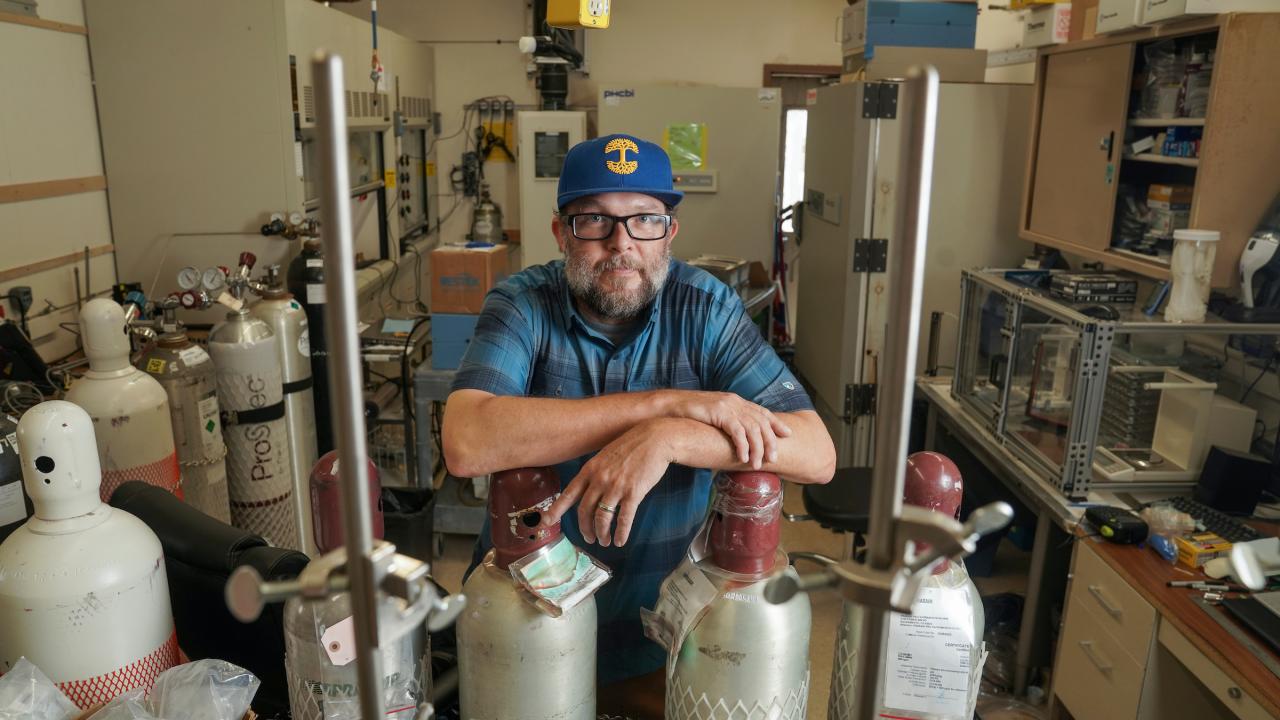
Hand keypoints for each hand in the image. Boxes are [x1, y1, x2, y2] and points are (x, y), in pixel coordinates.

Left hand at [546, 418, 678, 547]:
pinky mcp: (634, 492)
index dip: (556, 510)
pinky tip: (620, 540)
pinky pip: (624, 518)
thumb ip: (595, 472)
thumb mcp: (605, 455)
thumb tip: (588, 490)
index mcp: (590, 470)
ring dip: (602, 533)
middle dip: (585, 528)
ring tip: (604, 541)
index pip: (568, 494)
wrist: (654, 439)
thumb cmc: (631, 447)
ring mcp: (616, 486)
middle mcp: (599, 479)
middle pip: (585, 511)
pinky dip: (621, 533)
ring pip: (602, 517)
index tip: (545, 522)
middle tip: (589, 538)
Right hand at [666, 391, 790, 468]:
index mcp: (736, 401)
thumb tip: (738, 437)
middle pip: (761, 422)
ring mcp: (728, 406)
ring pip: (752, 428)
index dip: (776, 423)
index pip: (762, 412)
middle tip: (774, 458)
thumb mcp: (715, 416)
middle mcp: (735, 402)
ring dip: (757, 448)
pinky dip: (743, 446)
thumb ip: (728, 422)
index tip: (788, 434)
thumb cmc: (691, 415)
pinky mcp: (719, 412)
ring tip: (758, 464)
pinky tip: (744, 457)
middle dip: (770, 441)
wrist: (671, 407)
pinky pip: (737, 431)